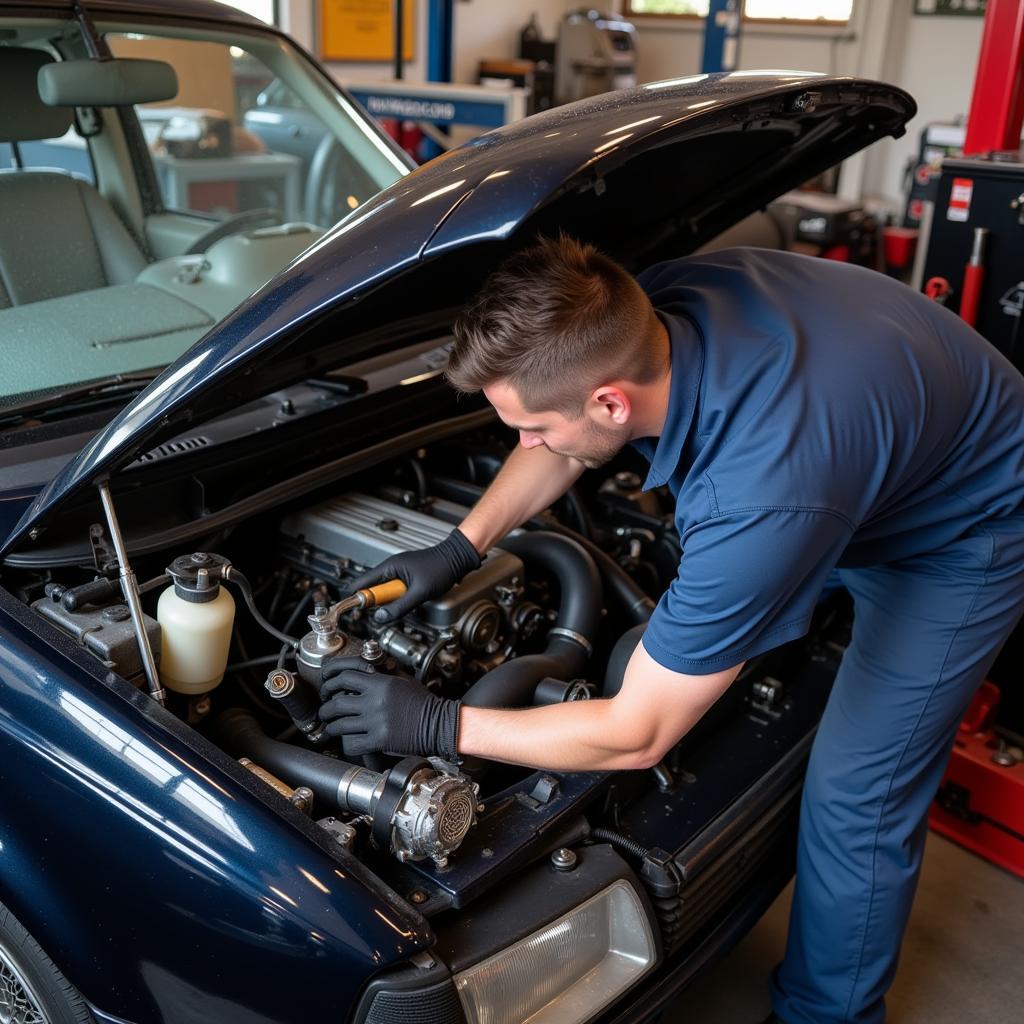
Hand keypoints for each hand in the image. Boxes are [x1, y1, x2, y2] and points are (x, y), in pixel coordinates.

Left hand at [319, 657, 460, 760]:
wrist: (438, 724)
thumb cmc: (423, 703)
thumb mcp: (402, 681)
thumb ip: (380, 676)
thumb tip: (361, 671)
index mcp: (380, 683)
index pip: (344, 677)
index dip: (330, 682)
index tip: (327, 687)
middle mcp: (375, 701)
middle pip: (336, 702)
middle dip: (326, 708)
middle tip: (325, 710)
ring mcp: (376, 721)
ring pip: (340, 724)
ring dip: (332, 727)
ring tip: (332, 727)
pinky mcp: (379, 740)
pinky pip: (352, 742)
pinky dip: (346, 743)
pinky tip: (349, 740)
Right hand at [347, 528, 480, 622]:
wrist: (457, 559)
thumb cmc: (441, 568)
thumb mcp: (419, 592)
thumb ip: (399, 606)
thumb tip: (380, 617)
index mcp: (389, 567)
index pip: (363, 582)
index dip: (357, 596)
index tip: (352, 609)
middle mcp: (391, 568)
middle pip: (374, 590)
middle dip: (378, 602)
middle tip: (386, 611)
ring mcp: (399, 572)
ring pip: (386, 592)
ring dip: (390, 601)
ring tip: (406, 601)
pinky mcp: (406, 577)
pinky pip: (396, 591)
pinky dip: (399, 598)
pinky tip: (410, 599)